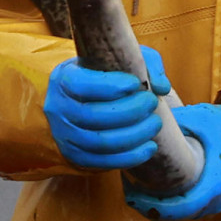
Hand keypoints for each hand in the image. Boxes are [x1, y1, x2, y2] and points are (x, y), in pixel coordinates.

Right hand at [44, 47, 171, 170]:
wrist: (82, 99)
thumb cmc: (105, 74)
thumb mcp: (121, 59)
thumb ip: (146, 63)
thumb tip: (161, 87)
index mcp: (64, 79)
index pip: (82, 85)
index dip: (111, 86)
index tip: (136, 83)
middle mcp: (58, 108)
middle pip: (94, 116)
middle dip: (129, 111)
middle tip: (151, 102)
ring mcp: (65, 135)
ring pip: (100, 142)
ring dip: (134, 135)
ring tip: (156, 123)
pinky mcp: (76, 156)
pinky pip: (103, 162)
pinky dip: (130, 157)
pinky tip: (150, 146)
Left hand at [123, 103, 220, 220]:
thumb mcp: (203, 119)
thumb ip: (177, 121)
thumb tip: (146, 117)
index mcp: (212, 185)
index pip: (177, 210)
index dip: (150, 206)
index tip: (131, 193)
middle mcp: (215, 200)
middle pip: (176, 215)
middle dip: (149, 205)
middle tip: (128, 189)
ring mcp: (218, 201)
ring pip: (183, 212)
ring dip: (160, 204)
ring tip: (137, 186)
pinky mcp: (217, 195)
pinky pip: (191, 206)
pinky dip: (173, 201)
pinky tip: (158, 186)